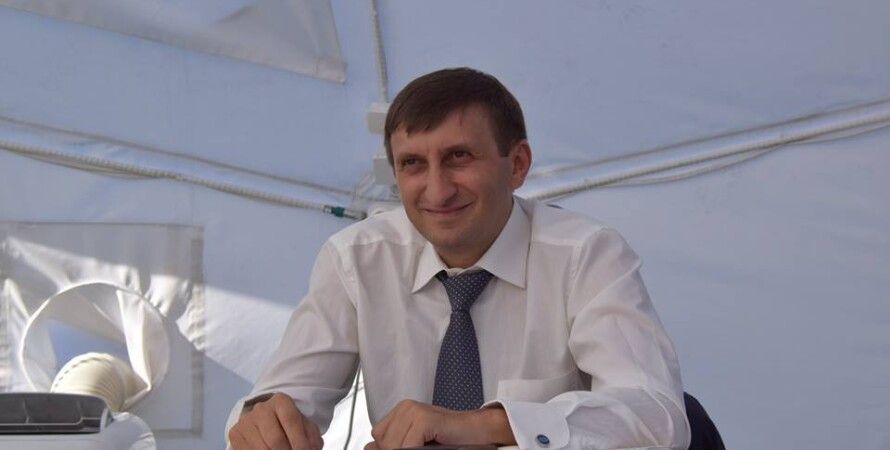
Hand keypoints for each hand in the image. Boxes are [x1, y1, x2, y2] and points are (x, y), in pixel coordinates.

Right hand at [229, 392, 322, 449]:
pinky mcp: (235, 434)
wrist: (265, 421)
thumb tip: (311, 449)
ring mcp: (246, 421)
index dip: (300, 442)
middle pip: (275, 440)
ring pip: (262, 449)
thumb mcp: (304, 426)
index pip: (291, 421)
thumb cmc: (289, 426)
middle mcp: (261, 409)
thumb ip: (311, 437)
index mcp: (281, 401)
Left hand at [364, 400, 514, 449]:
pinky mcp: (424, 418)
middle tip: (422, 447)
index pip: (377, 438)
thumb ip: (393, 445)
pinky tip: (431, 445)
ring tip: (427, 446)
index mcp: (400, 412)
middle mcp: (404, 408)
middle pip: (383, 443)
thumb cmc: (451, 439)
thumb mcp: (415, 445)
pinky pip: (407, 446)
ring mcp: (414, 411)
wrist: (478, 432)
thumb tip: (368, 448)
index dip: (390, 448)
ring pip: (393, 446)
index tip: (411, 447)